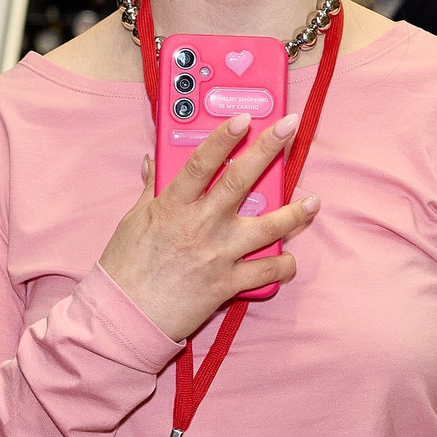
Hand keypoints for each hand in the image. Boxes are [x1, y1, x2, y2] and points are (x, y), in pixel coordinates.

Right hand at [96, 112, 320, 341]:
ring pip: (267, 227)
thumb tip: (154, 161)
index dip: (223, 138)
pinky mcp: (228, 285)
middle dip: (268, 150)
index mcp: (172, 207)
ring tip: (312, 201)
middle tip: (290, 127)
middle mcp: (199, 227)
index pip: (200, 163)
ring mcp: (217, 255)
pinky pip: (266, 272)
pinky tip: (289, 258)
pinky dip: (283, 265)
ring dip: (294, 213)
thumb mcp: (132, 221)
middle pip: (239, 181)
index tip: (244, 117)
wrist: (124, 318)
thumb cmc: (124, 270)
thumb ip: (150, 189)